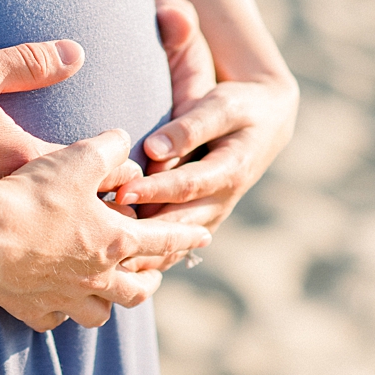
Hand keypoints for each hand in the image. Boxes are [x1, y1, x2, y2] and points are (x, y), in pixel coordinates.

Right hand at [0, 129, 211, 330]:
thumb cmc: (32, 192)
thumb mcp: (78, 157)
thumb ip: (108, 147)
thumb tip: (122, 139)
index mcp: (115, 241)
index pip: (163, 241)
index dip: (186, 236)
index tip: (204, 237)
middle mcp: (96, 277)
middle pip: (135, 291)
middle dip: (148, 282)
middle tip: (152, 275)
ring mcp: (63, 298)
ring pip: (98, 315)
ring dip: (108, 304)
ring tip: (107, 294)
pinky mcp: (29, 309)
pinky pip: (53, 321)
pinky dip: (59, 314)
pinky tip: (56, 304)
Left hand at [112, 0, 221, 272]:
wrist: (264, 123)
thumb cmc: (220, 86)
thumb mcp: (206, 58)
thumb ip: (183, 36)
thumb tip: (170, 10)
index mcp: (239, 121)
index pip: (211, 125)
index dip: (183, 136)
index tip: (153, 147)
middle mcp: (235, 167)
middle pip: (202, 185)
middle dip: (163, 196)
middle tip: (122, 198)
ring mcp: (223, 200)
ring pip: (192, 224)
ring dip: (157, 235)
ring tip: (115, 240)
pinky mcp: (206, 224)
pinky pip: (181, 248)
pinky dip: (155, 259)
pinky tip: (119, 267)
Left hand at [115, 73, 298, 245]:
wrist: (266, 122)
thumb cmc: (240, 106)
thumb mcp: (222, 107)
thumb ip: (190, 127)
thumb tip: (153, 149)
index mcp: (231, 170)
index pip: (188, 185)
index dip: (155, 190)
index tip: (122, 191)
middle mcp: (223, 199)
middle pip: (180, 224)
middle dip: (145, 232)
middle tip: (107, 237)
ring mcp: (214, 214)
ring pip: (179, 244)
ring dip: (147, 254)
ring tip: (111, 262)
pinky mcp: (203, 220)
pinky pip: (178, 248)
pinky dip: (153, 258)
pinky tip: (124, 268)